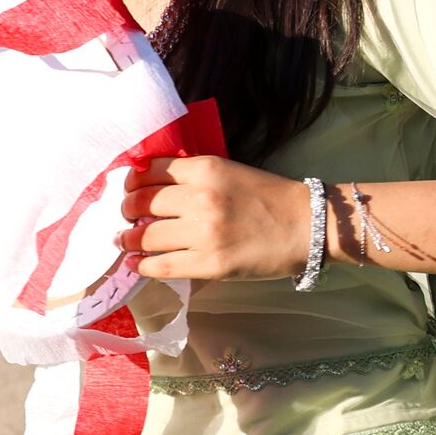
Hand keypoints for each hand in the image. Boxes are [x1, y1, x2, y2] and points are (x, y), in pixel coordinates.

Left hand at [119, 156, 309, 281]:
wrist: (309, 226)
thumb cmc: (271, 198)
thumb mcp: (231, 172)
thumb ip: (193, 176)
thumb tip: (149, 188)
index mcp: (206, 169)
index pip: (148, 170)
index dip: (131, 182)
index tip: (128, 190)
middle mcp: (201, 198)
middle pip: (140, 203)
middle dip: (126, 211)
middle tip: (126, 218)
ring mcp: (205, 234)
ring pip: (146, 236)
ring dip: (129, 240)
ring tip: (127, 243)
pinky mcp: (211, 264)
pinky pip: (162, 265)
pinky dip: (143, 265)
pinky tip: (137, 263)